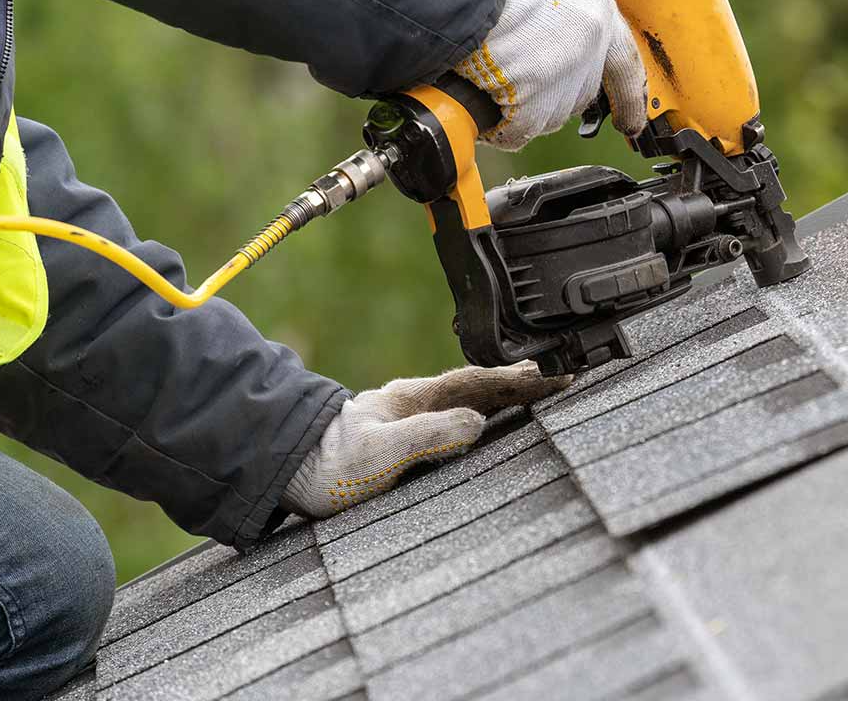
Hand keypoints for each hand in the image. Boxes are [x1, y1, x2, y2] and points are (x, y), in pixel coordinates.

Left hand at [281, 362, 570, 517]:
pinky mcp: (405, 439)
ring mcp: (410, 419)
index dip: (521, 380)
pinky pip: (457, 419)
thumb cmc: (326, 467)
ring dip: (507, 396)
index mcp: (414, 399)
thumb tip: (477, 423)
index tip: (556, 376)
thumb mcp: (379, 453)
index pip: (480, 382)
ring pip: (470, 400)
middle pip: (481, 386)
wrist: (284, 472)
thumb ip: (427, 436)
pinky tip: (494, 422)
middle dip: (523, 381)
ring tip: (540, 393)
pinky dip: (485, 414)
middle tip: (563, 376)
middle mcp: (415, 403)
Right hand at [454, 0, 647, 151]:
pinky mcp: (536, 101)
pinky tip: (481, 101)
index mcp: (595, 6)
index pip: (624, 63)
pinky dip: (499, 126)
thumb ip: (560, 15)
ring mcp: (566, 74)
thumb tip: (550, 43)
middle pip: (579, 94)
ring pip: (549, 115)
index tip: (632, 121)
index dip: (628, 96)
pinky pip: (519, 131)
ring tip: (488, 76)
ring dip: (519, 108)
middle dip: (548, 95)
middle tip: (514, 79)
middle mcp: (590, 42)